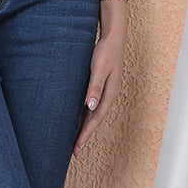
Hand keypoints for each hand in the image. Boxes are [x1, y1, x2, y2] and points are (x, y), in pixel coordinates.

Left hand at [73, 0, 128, 154]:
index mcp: (109, 94)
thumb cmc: (106, 51)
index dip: (85, 134)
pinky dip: (84, 115)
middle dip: (84, 135)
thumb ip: (95, 87)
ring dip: (84, 127)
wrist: (113, 36)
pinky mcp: (99, 85)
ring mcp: (104, 91)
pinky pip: (90, 105)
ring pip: (92, 114)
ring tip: (74, 140)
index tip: (77, 147)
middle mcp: (107, 95)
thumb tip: (90, 107)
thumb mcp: (100, 68)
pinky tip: (77, 119)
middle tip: (73, 151)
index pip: (95, 119)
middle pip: (94, 120)